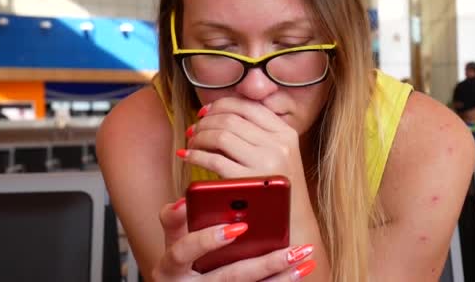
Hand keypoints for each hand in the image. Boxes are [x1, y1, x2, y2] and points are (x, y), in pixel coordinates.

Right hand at [151, 198, 315, 280]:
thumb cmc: (178, 258)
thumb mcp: (170, 240)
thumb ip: (174, 220)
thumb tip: (185, 200)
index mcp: (170, 267)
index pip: (184, 251)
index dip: (207, 240)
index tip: (237, 227)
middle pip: (229, 277)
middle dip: (263, 264)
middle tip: (290, 249)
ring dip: (281, 277)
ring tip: (304, 257)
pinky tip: (301, 270)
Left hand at [179, 98, 305, 184]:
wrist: (293, 225)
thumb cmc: (279, 189)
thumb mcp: (282, 154)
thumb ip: (260, 132)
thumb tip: (219, 111)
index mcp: (286, 133)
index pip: (248, 106)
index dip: (220, 105)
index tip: (205, 112)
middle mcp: (278, 144)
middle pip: (230, 119)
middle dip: (205, 121)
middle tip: (193, 129)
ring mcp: (265, 162)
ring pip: (220, 135)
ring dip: (199, 136)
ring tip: (191, 142)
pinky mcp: (248, 181)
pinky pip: (213, 159)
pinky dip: (195, 154)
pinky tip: (187, 156)